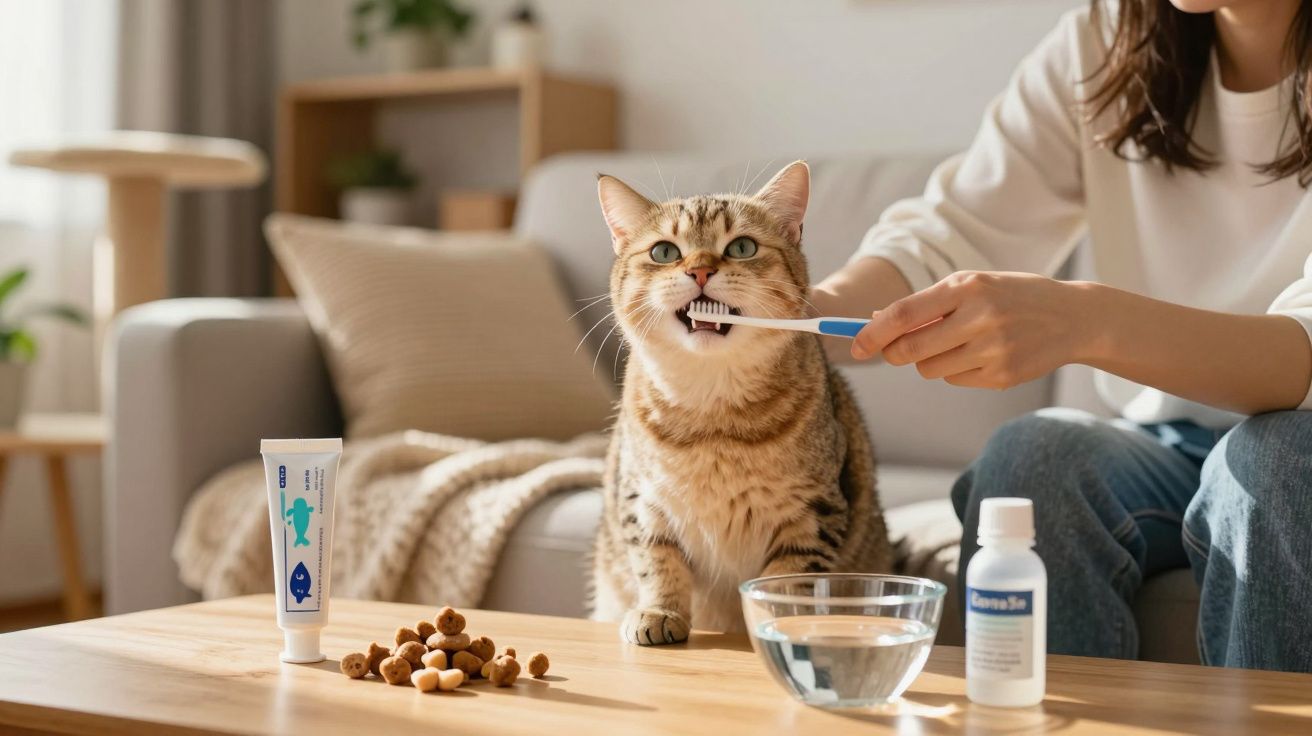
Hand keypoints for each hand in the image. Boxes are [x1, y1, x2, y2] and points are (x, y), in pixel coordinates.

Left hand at [850, 271, 1097, 388]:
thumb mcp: (972, 286)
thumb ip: (927, 304)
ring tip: (956, 342)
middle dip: (894, 353)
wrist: (1072, 317)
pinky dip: (955, 370)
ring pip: (929, 369)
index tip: (855, 345)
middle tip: (895, 349)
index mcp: (967, 288)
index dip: (873, 333)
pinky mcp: (1001, 376)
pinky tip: (981, 354)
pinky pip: (954, 380)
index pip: (904, 314)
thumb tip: (876, 323)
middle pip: (910, 350)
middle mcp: (979, 319)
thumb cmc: (1010, 296)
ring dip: (928, 360)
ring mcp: (992, 350)